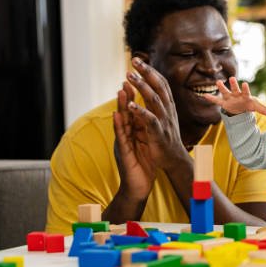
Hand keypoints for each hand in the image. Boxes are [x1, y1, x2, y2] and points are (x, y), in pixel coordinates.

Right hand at [113, 81, 155, 199]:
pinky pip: (121, 138)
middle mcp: (126, 136)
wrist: (138, 188)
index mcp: (133, 134)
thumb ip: (144, 134)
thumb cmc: (142, 168)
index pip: (133, 113)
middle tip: (127, 78)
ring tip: (120, 90)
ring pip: (121, 122)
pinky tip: (117, 115)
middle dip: (126, 96)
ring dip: (120, 107)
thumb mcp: (145, 147)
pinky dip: (118, 126)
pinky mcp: (123, 154)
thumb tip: (148, 120)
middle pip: (126, 113)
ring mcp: (123, 144)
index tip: (137, 82)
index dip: (134, 98)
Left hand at [124, 58, 189, 171]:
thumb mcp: (164, 117)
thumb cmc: (166, 137)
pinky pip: (150, 120)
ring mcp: (165, 121)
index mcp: (168, 106)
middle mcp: (168, 110)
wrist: (175, 159)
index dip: (150, 71)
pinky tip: (130, 104)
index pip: (161, 83)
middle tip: (134, 60)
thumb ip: (158, 103)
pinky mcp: (159, 133)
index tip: (138, 60)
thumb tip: (150, 87)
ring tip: (129, 76)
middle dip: (146, 72)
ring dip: (142, 87)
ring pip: (154, 100)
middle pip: (159, 87)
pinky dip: (140, 111)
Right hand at [203, 77, 265, 115]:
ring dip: (222, 88)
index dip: (245, 88)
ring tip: (217, 82)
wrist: (240, 107)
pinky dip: (211, 98)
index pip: (246, 91)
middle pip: (235, 89)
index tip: (244, 84)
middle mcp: (236, 95)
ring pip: (225, 92)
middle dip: (233, 84)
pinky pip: (216, 101)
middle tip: (232, 78)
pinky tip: (204, 96)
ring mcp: (229, 98)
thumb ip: (263, 109)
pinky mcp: (224, 103)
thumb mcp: (256, 107)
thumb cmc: (248, 104)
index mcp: (245, 95)